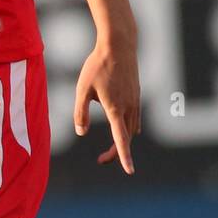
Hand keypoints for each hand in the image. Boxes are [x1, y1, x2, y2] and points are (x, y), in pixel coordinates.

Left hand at [73, 34, 140, 173]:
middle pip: (126, 138)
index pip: (121, 139)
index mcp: (115, 109)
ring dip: (123, 140)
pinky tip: (121, 126)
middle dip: (117, 152)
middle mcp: (129, 108)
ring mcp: (135, 101)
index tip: (129, 171)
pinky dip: (128, 127)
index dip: (124, 156)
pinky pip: (135, 118)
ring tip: (110, 148)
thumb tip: (81, 132)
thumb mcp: (82, 89)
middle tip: (100, 160)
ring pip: (132, 128)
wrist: (119, 46)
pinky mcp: (137, 94)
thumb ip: (80, 112)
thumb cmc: (97, 66)